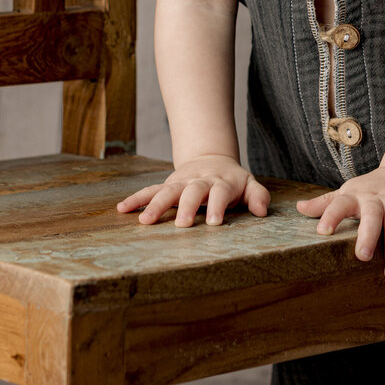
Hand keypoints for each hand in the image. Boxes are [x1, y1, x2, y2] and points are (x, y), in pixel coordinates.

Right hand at [116, 156, 270, 226]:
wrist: (211, 159)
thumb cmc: (232, 180)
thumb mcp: (249, 184)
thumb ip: (258, 196)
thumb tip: (263, 211)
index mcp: (221, 182)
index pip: (220, 193)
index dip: (218, 206)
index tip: (215, 223)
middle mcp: (199, 180)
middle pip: (192, 191)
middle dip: (187, 207)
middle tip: (182, 225)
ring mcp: (181, 181)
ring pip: (167, 191)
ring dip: (156, 205)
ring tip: (144, 221)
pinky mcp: (167, 184)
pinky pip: (150, 190)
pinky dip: (136, 198)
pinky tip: (122, 209)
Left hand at [296, 167, 384, 279]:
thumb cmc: (370, 190)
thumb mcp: (347, 192)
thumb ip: (325, 203)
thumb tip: (299, 207)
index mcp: (355, 195)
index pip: (339, 203)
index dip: (330, 215)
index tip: (323, 232)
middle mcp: (377, 197)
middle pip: (373, 215)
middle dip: (368, 236)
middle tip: (363, 257)